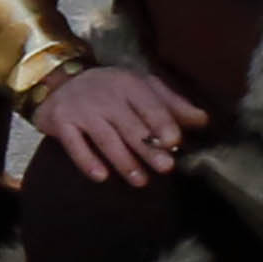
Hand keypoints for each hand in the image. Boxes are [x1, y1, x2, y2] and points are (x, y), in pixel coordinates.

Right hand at [36, 64, 202, 185]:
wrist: (59, 81)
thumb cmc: (110, 89)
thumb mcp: (141, 88)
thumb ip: (172, 104)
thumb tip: (203, 121)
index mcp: (130, 85)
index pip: (149, 105)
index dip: (162, 123)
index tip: (174, 141)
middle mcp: (106, 96)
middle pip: (131, 126)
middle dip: (148, 148)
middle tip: (166, 167)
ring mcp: (82, 109)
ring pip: (106, 138)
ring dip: (124, 161)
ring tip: (140, 181)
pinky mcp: (62, 122)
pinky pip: (75, 145)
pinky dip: (87, 161)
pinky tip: (101, 176)